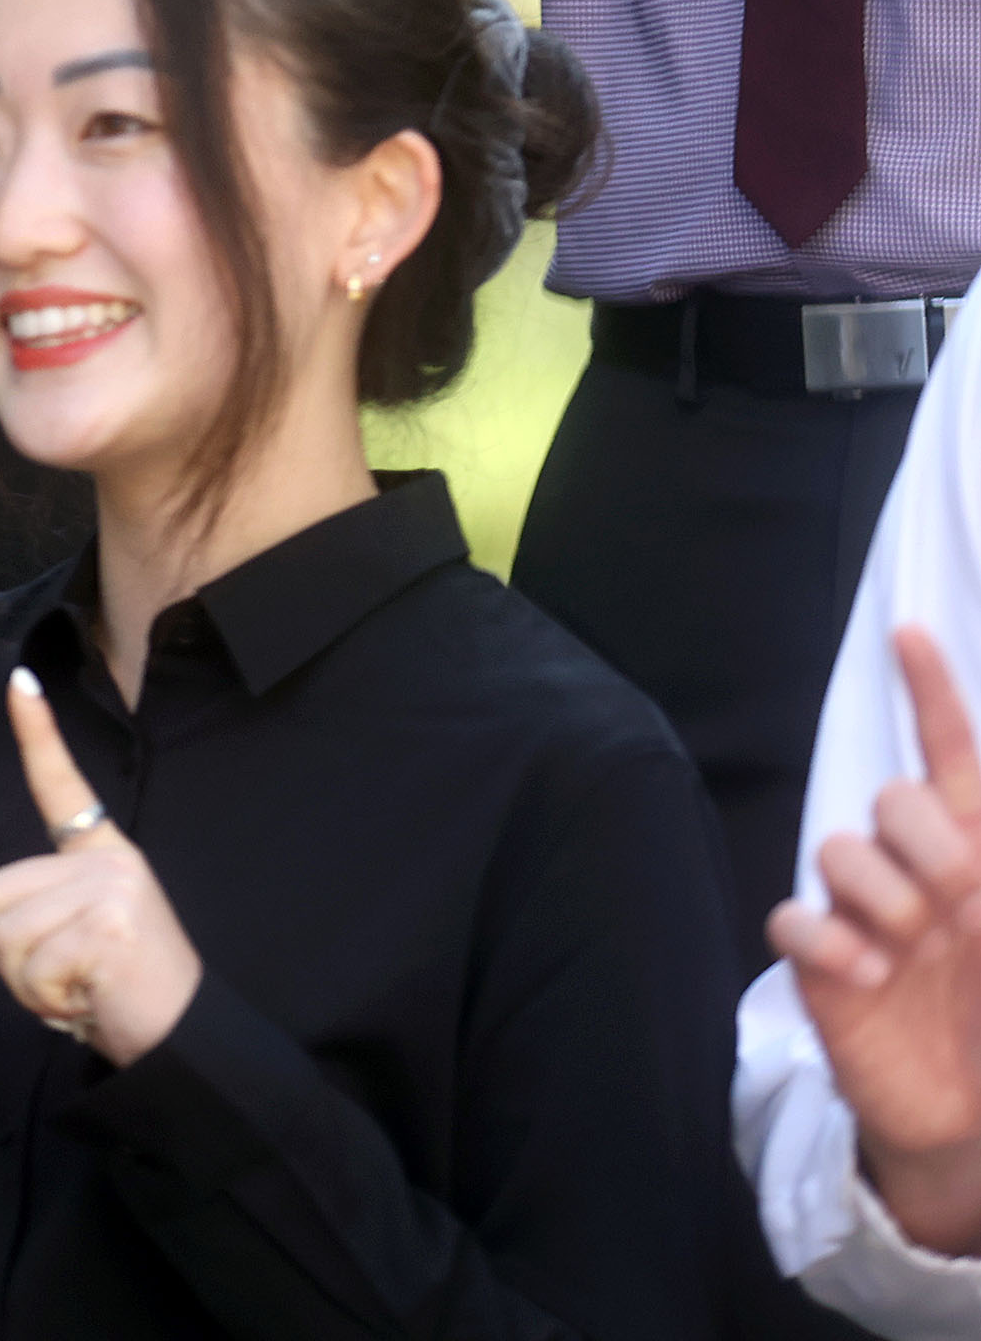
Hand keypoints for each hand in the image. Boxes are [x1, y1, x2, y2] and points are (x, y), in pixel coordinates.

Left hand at [0, 666, 200, 1065]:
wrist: (186, 1044)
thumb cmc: (125, 995)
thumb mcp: (88, 934)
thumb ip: (48, 906)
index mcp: (103, 855)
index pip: (61, 786)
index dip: (36, 733)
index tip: (17, 680)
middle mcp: (110, 860)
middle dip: (11, 954)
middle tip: (69, 977)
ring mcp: (113, 889)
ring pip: (4, 934)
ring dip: (28, 982)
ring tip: (81, 990)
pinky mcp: (109, 926)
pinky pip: (30, 967)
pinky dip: (47, 1001)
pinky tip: (90, 1001)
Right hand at [770, 626, 980, 1253]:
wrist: (977, 1126)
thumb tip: (974, 849)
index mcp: (977, 856)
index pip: (952, 756)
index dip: (932, 693)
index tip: (909, 634)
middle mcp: (918, 874)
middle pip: (892, 799)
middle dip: (927, 842)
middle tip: (958, 907)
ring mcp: (865, 917)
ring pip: (839, 850)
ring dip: (883, 898)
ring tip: (912, 953)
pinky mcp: (820, 967)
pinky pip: (795, 921)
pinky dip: (829, 943)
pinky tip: (867, 977)